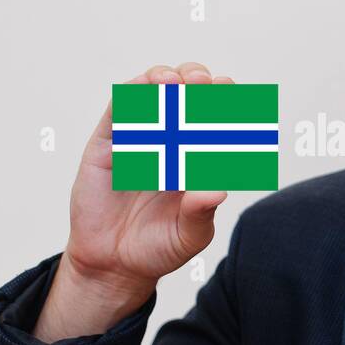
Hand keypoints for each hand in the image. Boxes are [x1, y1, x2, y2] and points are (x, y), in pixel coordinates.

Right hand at [32, 63, 230, 341]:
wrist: (113, 266)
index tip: (236, 99)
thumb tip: (219, 190)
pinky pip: (119, 109)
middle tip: (206, 84)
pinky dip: (133, 93)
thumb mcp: (189, 235)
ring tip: (178, 81)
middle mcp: (171, 141)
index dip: (227, 103)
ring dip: (167, 78)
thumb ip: (202, 213)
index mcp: (198, 157)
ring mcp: (139, 138)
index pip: (216, 118)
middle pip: (188, 94)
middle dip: (200, 81)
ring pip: (153, 92)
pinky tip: (147, 89)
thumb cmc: (158, 248)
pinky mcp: (108, 143)